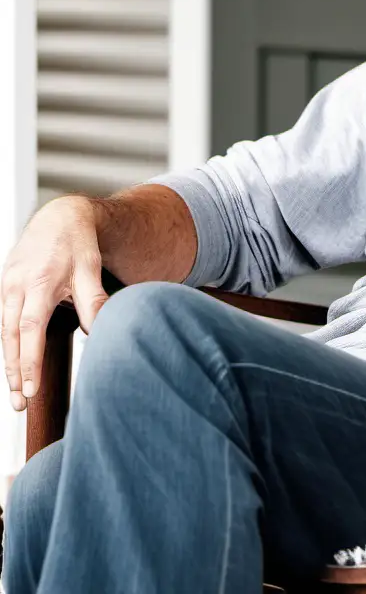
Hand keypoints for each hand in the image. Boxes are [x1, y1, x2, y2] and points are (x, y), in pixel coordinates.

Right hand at [2, 196, 107, 410]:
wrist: (59, 216)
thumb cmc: (77, 243)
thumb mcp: (90, 269)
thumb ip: (93, 301)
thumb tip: (99, 332)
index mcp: (38, 284)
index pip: (30, 331)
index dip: (29, 362)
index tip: (31, 390)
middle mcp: (16, 288)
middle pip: (10, 339)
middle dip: (13, 374)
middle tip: (20, 405)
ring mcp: (7, 288)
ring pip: (3, 333)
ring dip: (9, 364)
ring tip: (17, 393)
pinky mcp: (6, 288)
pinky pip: (4, 322)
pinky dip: (7, 345)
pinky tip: (14, 365)